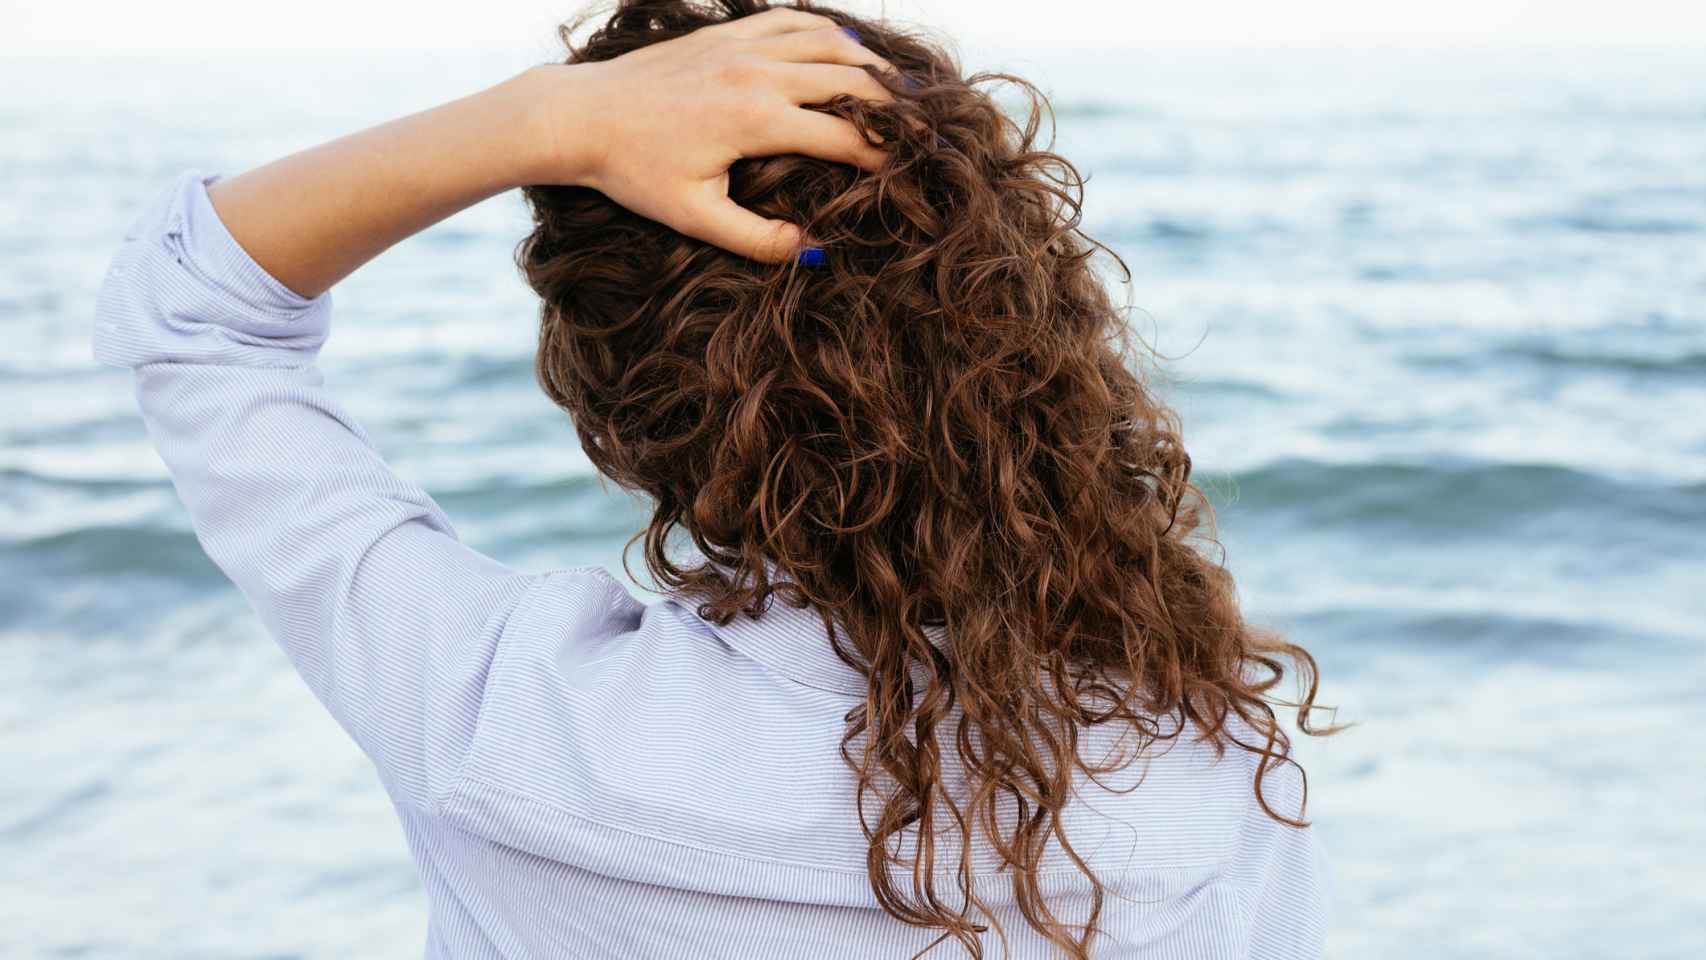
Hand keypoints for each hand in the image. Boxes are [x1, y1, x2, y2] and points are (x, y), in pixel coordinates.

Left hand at [522, 8, 901, 262]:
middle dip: (892, 106)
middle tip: (923, 127)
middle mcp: (757, 73)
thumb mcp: (696, 217)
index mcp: (755, 120)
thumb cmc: (634, 171)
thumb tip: (812, 248)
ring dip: (869, 62)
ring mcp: (742, 45)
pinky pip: (793, 19)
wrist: (581, 116)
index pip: (842, 134)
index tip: (908, 171)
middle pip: (850, 80)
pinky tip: (845, 47)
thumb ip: (757, 237)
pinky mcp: (726, 32)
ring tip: (897, 87)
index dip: (882, 154)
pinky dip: (827, 31)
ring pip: (828, 40)